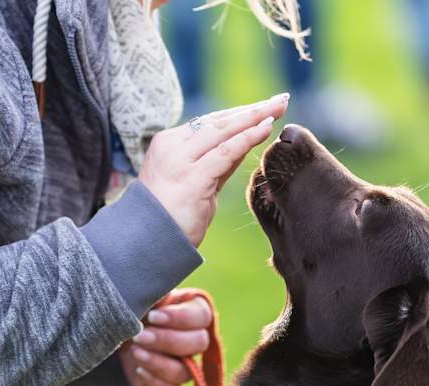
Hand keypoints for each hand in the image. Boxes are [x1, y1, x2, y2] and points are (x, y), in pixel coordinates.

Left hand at [120, 294, 213, 385]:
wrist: (118, 333)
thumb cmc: (136, 308)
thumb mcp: (144, 296)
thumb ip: (154, 294)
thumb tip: (158, 298)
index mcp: (194, 311)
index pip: (201, 317)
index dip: (180, 318)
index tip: (153, 317)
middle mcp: (195, 339)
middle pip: (198, 343)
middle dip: (168, 340)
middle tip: (140, 336)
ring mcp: (185, 364)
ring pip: (186, 371)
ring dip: (158, 363)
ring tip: (135, 351)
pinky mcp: (171, 384)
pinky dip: (155, 382)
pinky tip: (138, 370)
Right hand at [139, 94, 289, 246]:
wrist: (147, 242)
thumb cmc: (171, 219)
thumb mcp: (197, 183)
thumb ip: (216, 165)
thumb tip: (242, 146)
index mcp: (169, 144)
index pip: (210, 123)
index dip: (239, 114)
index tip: (264, 108)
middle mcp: (172, 146)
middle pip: (219, 122)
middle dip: (252, 110)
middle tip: (280, 99)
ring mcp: (180, 160)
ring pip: (223, 131)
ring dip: (254, 117)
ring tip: (279, 107)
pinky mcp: (192, 177)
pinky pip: (225, 152)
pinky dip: (248, 138)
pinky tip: (266, 129)